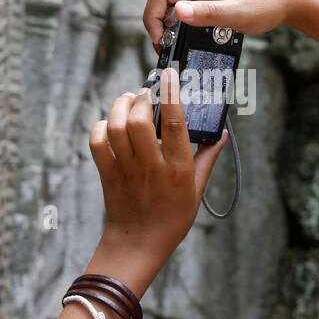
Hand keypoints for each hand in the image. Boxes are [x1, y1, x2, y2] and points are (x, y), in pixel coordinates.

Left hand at [87, 68, 227, 276]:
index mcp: (177, 169)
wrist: (138, 243)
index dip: (170, 94)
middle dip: (140, 97)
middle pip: (138, 120)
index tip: (169, 74)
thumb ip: (207, 158)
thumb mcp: (196, 190)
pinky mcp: (107, 173)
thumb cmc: (172, 218)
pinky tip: (112, 124)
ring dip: (120, 106)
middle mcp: (150, 166)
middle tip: (146, 91)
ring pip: (115, 127)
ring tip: (129, 99)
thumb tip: (221, 133)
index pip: (173, 123)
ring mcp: (125, 170)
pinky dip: (101, 126)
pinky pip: (97, 142)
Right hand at [142, 0, 306, 49]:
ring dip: (172, 28)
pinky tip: (195, 39)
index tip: (161, 41)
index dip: (152, 18)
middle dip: (160, 26)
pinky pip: (188, 10)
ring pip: (174, 7)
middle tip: (169, 50)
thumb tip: (177, 11)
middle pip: (163, 1)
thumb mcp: (238, 13)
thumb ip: (207, 13)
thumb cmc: (268, 2)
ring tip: (181, 47)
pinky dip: (186, 26)